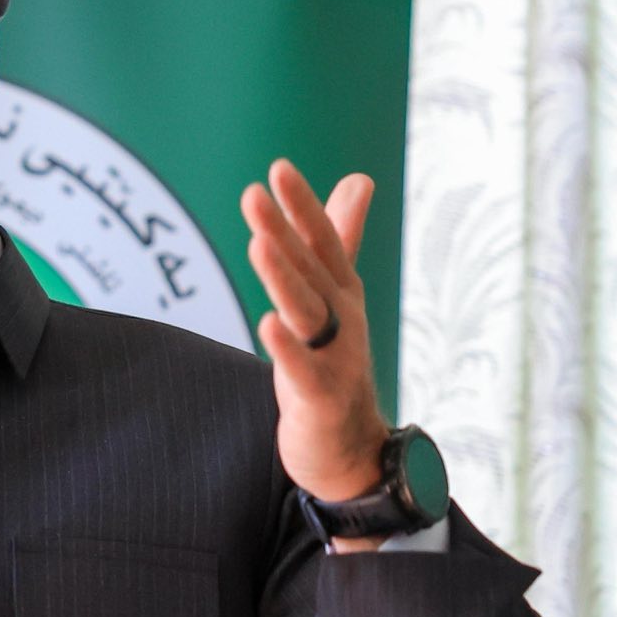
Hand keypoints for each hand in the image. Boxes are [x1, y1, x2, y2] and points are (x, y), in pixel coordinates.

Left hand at [240, 160, 392, 547]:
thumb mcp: (339, 296)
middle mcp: (343, 318)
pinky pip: (302, 369)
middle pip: (310, 269)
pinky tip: (266, 324)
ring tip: (260, 243)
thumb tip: (359, 178)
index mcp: (342, 292)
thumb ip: (342, 238)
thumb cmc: (336, 362)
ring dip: (284, 277)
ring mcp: (335, 357)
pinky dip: (287, 347)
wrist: (350, 447)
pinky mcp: (320, 397)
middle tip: (256, 194)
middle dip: (284, 230)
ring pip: (306, 311)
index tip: (278, 168)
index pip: (323, 240)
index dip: (302, 206)